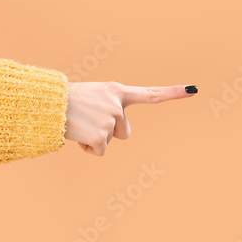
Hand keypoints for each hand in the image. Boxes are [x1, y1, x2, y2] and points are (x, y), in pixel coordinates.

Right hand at [64, 82, 197, 155]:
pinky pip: (100, 151)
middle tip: (88, 120)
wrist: (47, 105)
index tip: (193, 90)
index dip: (173, 93)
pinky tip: (77, 134)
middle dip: (109, 131)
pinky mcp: (102, 137)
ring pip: (111, 140)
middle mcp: (117, 105)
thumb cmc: (65, 100)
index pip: (151, 94)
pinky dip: (88, 147)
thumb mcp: (91, 96)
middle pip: (124, 130)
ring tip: (79, 124)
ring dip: (96, 137)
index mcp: (116, 91)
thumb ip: (108, 106)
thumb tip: (110, 130)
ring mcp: (111, 121)